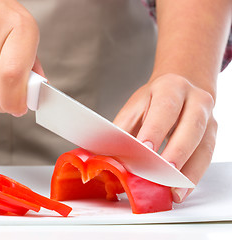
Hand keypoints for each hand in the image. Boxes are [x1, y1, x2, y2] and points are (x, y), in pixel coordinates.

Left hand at [113, 73, 216, 202]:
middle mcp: (195, 100)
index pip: (165, 107)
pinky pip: (206, 158)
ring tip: (173, 192)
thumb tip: (106, 154)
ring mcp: (208, 118)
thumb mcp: (136, 107)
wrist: (181, 89)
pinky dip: (193, 176)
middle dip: (176, 152)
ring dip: (188, 172)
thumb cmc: (154, 100)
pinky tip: (182, 190)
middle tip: (162, 174)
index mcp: (171, 88)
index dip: (155, 129)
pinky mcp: (212, 135)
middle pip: (191, 126)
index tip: (144, 149)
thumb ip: (123, 129)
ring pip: (203, 146)